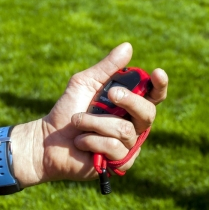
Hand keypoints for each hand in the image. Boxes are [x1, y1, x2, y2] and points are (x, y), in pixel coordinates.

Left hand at [12, 43, 167, 185]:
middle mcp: (135, 125)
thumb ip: (107, 67)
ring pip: (125, 130)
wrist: (48, 140)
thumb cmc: (68, 110)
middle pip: (148, 112)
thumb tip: (128, 47)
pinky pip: (114, 148)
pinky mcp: (120, 162)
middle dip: (130, 101)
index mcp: (131, 105)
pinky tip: (80, 142)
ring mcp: (129, 145)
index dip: (160, 85)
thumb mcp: (86, 83)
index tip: (157, 73)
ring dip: (94, 123)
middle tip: (110, 94)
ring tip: (77, 123)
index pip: (155, 96)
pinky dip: (91, 140)